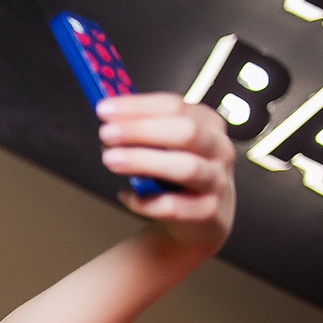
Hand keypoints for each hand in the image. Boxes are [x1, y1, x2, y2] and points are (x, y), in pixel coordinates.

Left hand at [97, 93, 235, 254]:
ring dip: (143, 161)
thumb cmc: (177, 173)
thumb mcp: (165, 145)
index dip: (138, 106)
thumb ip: (140, 131)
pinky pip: (174, 206)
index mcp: (207, 124)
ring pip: (186, 167)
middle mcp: (218, 149)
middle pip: (186, 132)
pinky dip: (145, 202)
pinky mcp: (208, 212)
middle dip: (141, 130)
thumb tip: (108, 121)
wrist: (202, 216)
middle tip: (106, 133)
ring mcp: (216, 181)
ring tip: (111, 160)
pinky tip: (127, 196)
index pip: (175, 106)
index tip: (105, 109)